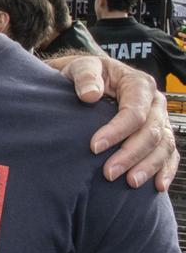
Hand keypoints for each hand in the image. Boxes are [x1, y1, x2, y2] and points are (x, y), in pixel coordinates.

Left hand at [45, 53, 178, 189]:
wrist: (89, 79)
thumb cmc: (85, 74)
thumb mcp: (81, 67)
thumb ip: (85, 77)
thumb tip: (90, 95)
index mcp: (139, 84)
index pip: (134, 112)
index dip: (117, 131)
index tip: (94, 147)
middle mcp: (155, 102)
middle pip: (151, 132)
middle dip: (130, 154)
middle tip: (109, 173)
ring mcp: (160, 119)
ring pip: (163, 146)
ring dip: (148, 166)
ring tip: (130, 182)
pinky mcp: (159, 134)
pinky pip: (170, 154)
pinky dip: (166, 170)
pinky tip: (157, 185)